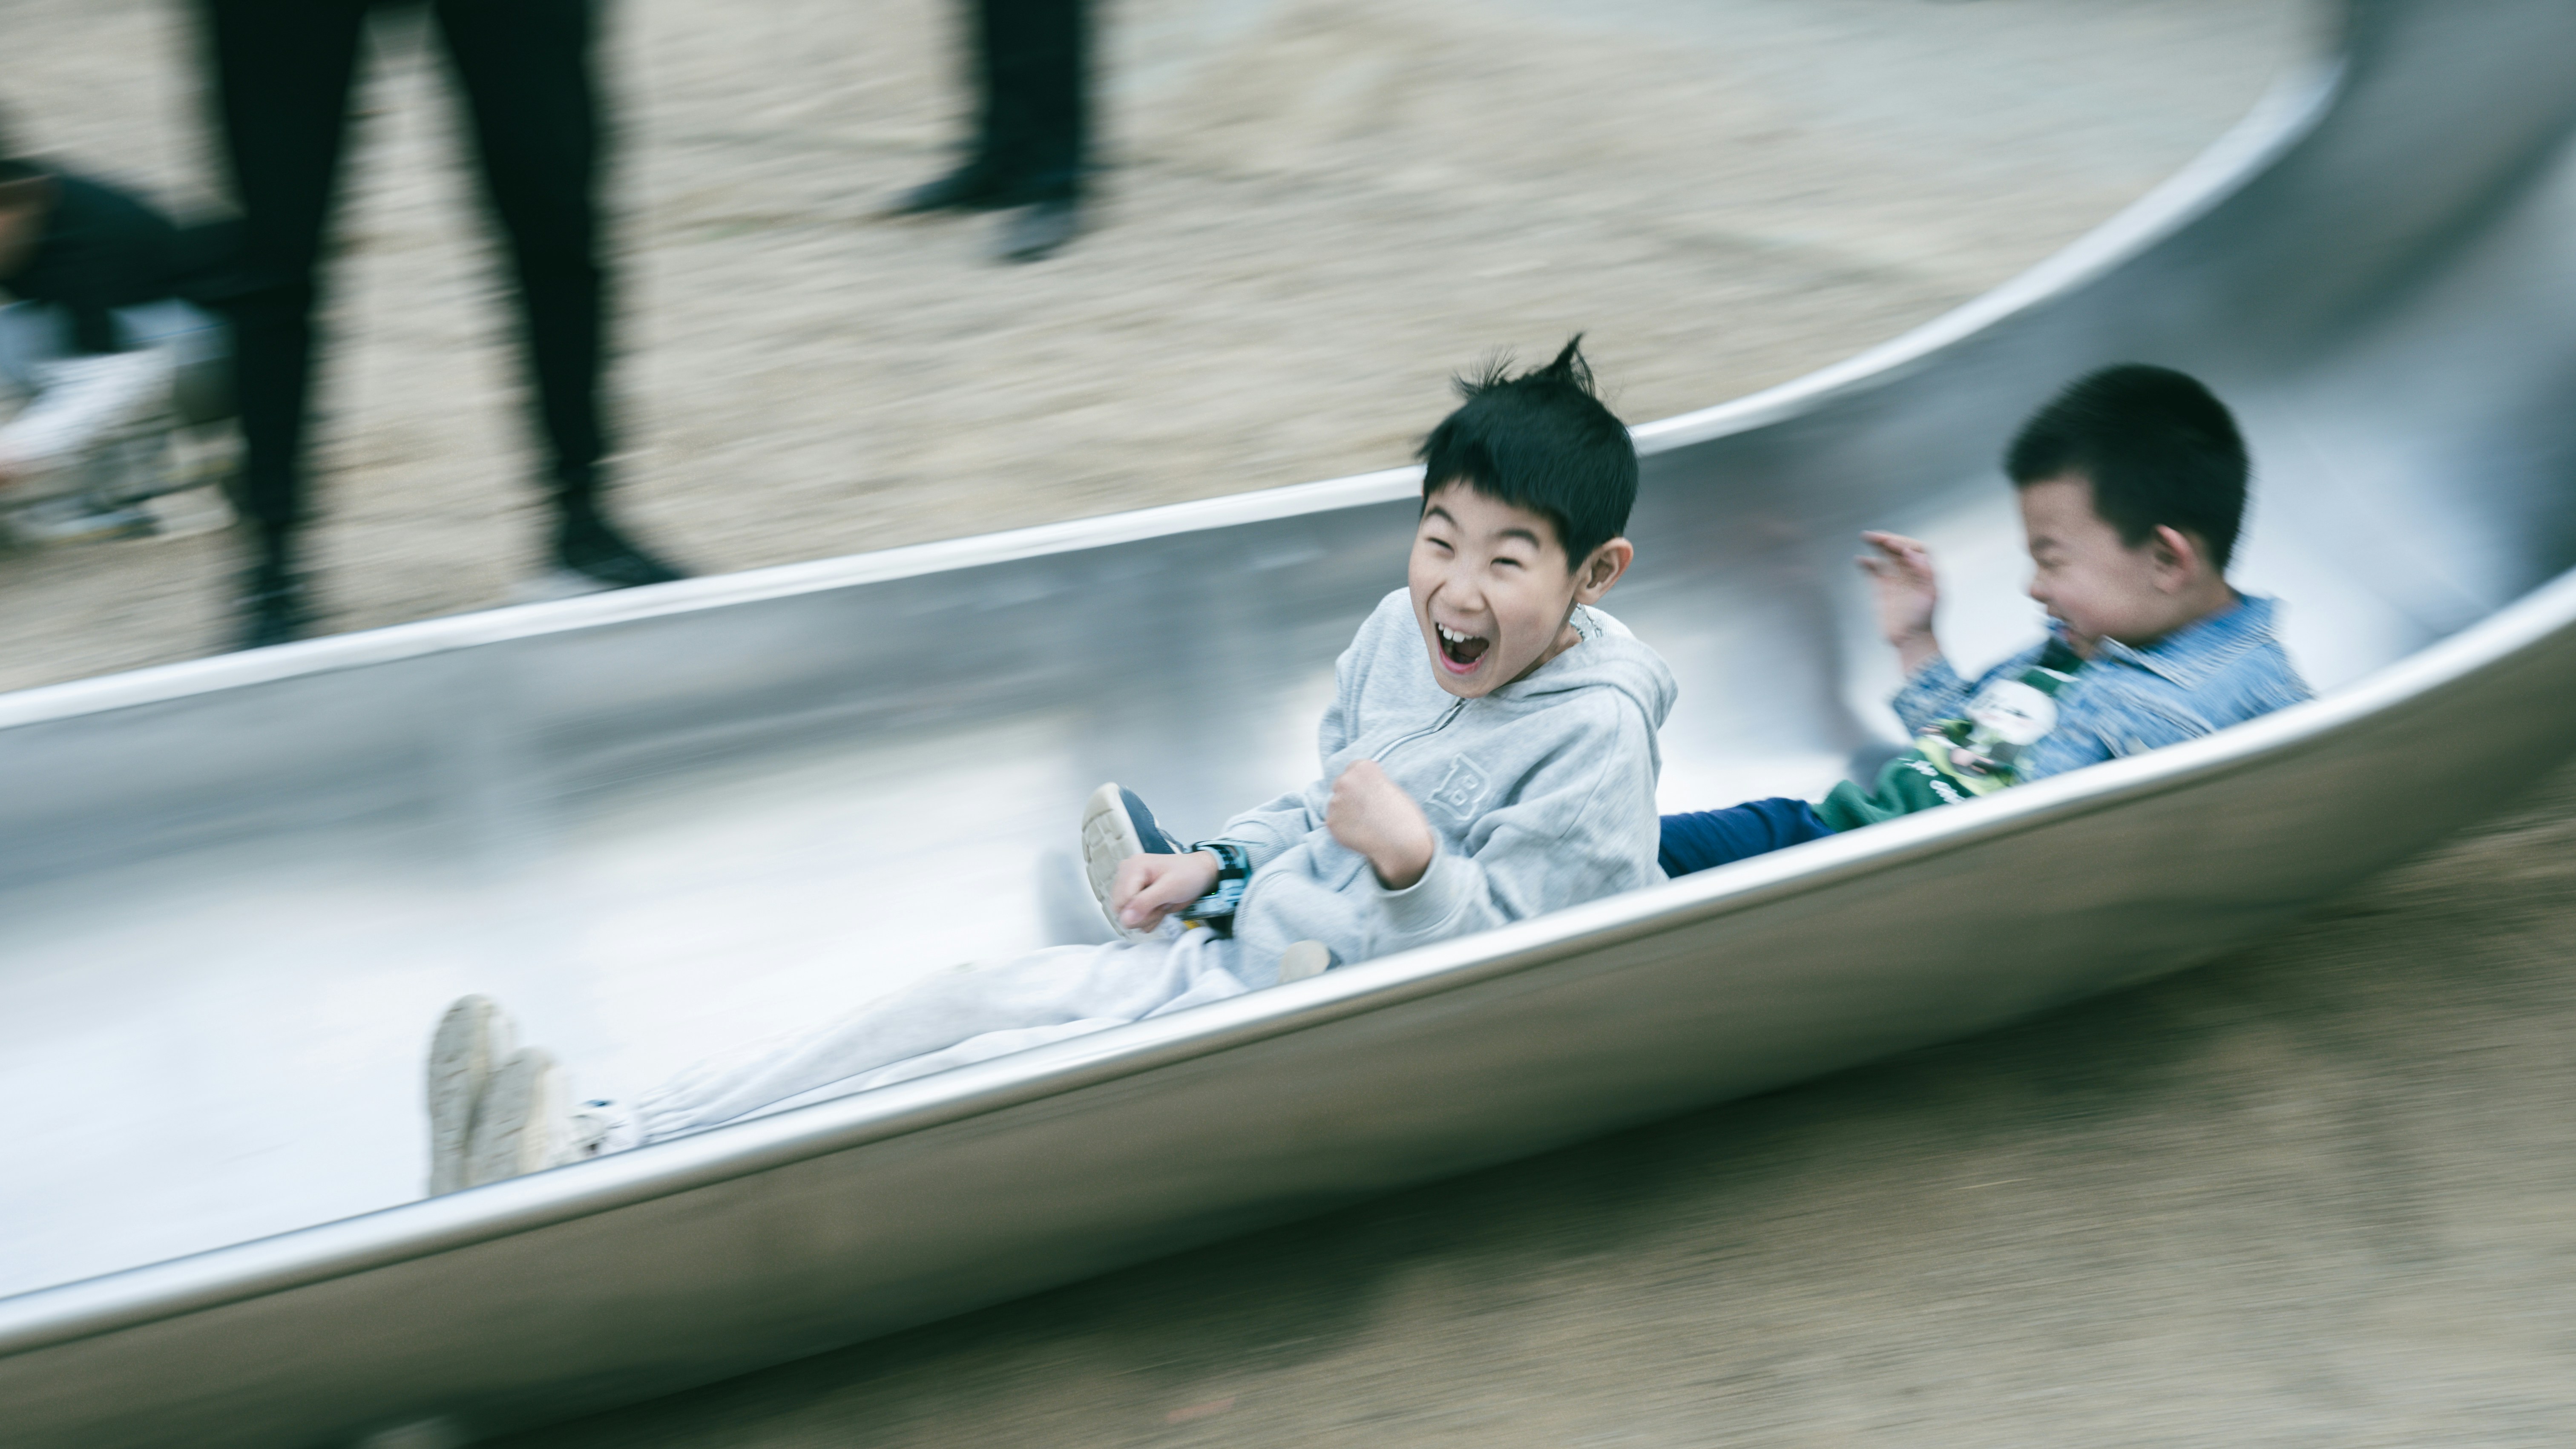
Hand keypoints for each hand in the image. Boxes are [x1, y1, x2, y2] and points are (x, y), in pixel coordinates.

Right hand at [1109, 850, 1218, 931]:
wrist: (1200, 874)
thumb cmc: (1188, 875)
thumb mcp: (1170, 888)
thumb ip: (1146, 902)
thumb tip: (1125, 919)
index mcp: (1133, 867)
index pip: (1121, 902)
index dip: (1140, 911)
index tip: (1160, 904)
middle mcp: (1126, 874)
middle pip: (1121, 910)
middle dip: (1144, 914)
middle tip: (1162, 904)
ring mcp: (1130, 885)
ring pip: (1127, 916)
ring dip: (1148, 916)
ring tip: (1163, 903)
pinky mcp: (1135, 894)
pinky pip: (1133, 916)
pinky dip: (1148, 917)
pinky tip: (1159, 906)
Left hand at [1327, 759, 1436, 889]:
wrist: (1401, 843)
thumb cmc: (1403, 817)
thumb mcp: (1390, 788)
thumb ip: (1371, 784)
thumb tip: (1358, 790)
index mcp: (1362, 767)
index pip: (1353, 769)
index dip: (1362, 783)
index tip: (1368, 793)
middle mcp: (1345, 780)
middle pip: (1341, 784)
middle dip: (1350, 795)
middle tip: (1366, 811)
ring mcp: (1335, 801)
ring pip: (1336, 804)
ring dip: (1346, 812)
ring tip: (1366, 824)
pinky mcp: (1330, 821)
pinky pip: (1334, 821)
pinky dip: (1343, 827)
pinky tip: (1359, 832)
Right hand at [1858, 530, 1941, 674]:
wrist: (1911, 641)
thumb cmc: (1925, 620)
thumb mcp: (1931, 595)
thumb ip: (1925, 572)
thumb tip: (1910, 553)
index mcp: (1926, 572)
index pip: (1917, 549)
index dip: (1906, 543)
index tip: (1894, 546)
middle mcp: (1911, 573)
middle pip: (1900, 549)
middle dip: (1888, 540)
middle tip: (1876, 537)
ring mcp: (1896, 579)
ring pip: (1886, 556)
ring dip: (1877, 545)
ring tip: (1867, 537)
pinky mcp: (1882, 588)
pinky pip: (1874, 570)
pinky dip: (1866, 563)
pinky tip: (1860, 559)